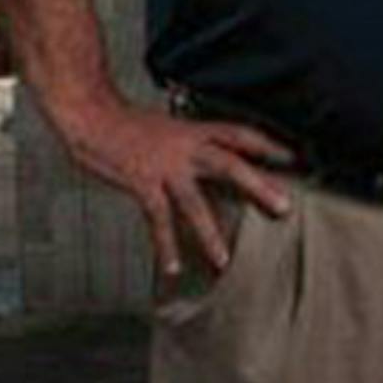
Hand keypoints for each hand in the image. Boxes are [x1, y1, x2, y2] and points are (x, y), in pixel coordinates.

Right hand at [54, 94, 293, 280]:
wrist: (90, 114)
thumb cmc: (126, 124)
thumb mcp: (167, 128)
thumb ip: (190, 145)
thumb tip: (210, 163)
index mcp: (193, 130)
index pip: (238, 133)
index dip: (265, 143)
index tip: (291, 157)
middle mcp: (184, 146)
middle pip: (229, 164)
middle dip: (258, 185)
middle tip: (284, 206)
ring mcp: (163, 166)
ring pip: (194, 201)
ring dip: (210, 233)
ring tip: (224, 261)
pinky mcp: (141, 182)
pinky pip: (158, 220)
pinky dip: (166, 246)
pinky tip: (174, 268)